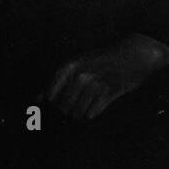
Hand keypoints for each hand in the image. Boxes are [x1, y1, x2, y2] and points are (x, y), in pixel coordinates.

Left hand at [45, 33, 168, 120]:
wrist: (133, 55)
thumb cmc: (102, 60)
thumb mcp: (78, 64)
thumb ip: (55, 82)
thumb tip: (35, 101)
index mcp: (69, 66)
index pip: (50, 96)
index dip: (52, 104)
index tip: (57, 104)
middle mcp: (80, 75)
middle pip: (62, 108)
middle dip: (67, 110)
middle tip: (77, 104)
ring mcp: (95, 84)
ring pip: (77, 113)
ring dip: (81, 113)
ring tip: (87, 104)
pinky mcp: (109, 93)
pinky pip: (92, 114)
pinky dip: (93, 112)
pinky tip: (98, 103)